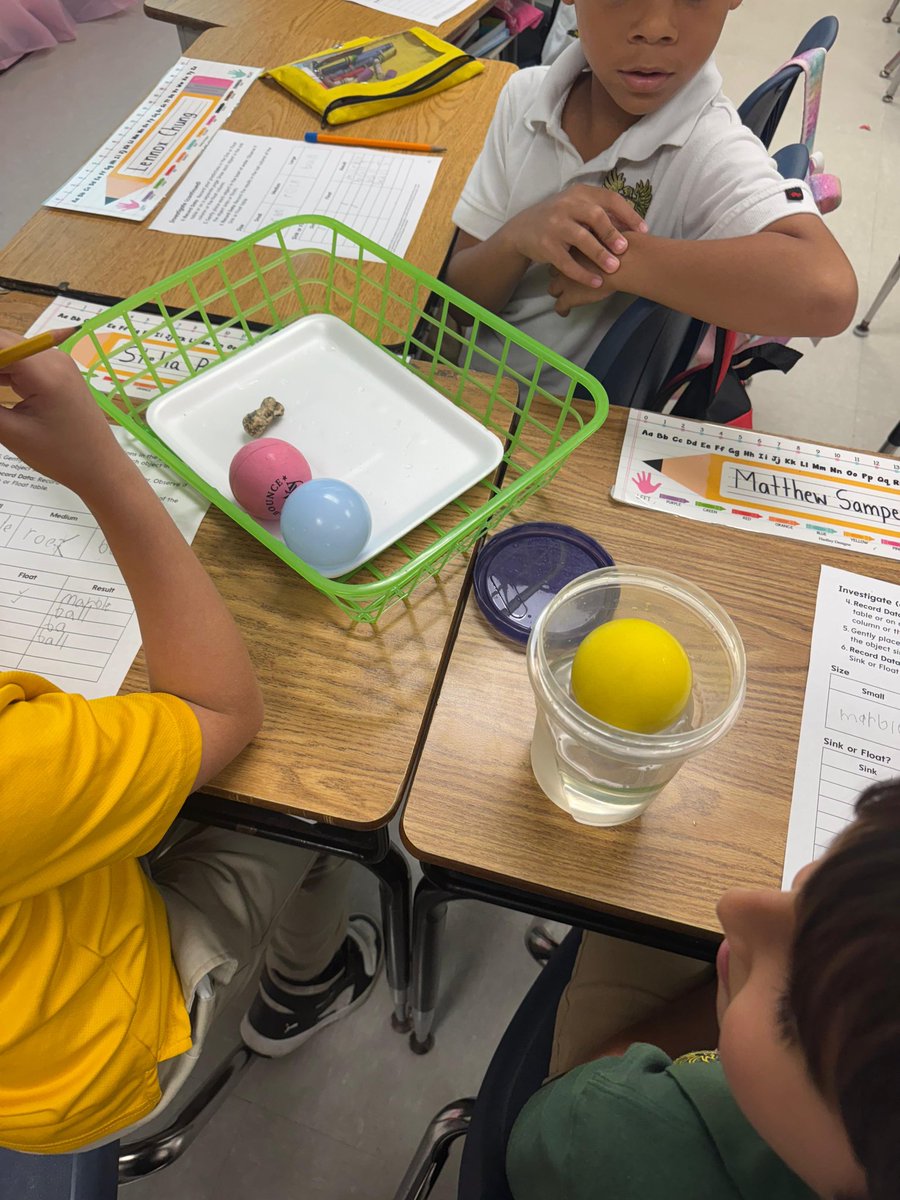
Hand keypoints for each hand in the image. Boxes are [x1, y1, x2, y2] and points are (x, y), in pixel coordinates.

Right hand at [0, 329, 123, 496]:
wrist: (101, 468)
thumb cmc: (64, 457)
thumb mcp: (12, 432)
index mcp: (45, 371)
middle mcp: (53, 358)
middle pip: (0, 343)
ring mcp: (56, 363)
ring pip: (7, 352)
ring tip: (0, 405)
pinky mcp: (55, 373)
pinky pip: (18, 363)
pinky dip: (0, 373)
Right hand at [504, 183, 646, 287]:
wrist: (522, 229)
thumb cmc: (559, 218)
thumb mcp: (577, 207)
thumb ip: (601, 212)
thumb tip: (631, 224)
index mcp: (579, 193)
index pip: (609, 198)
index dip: (628, 214)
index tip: (643, 230)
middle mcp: (566, 205)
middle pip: (595, 215)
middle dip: (612, 233)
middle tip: (625, 249)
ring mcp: (555, 225)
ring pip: (581, 238)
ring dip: (599, 253)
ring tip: (614, 267)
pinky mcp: (546, 246)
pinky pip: (566, 261)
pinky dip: (582, 273)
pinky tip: (596, 282)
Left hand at [548, 244, 627, 314]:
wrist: (623, 264)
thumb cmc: (622, 250)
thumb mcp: (612, 236)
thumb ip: (605, 240)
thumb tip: (611, 240)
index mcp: (575, 246)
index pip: (565, 253)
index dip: (568, 259)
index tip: (573, 261)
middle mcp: (566, 264)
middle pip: (554, 270)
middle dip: (560, 274)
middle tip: (568, 278)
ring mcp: (565, 281)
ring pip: (554, 289)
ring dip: (559, 292)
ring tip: (565, 296)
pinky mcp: (570, 297)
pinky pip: (561, 306)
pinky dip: (563, 310)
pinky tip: (566, 312)